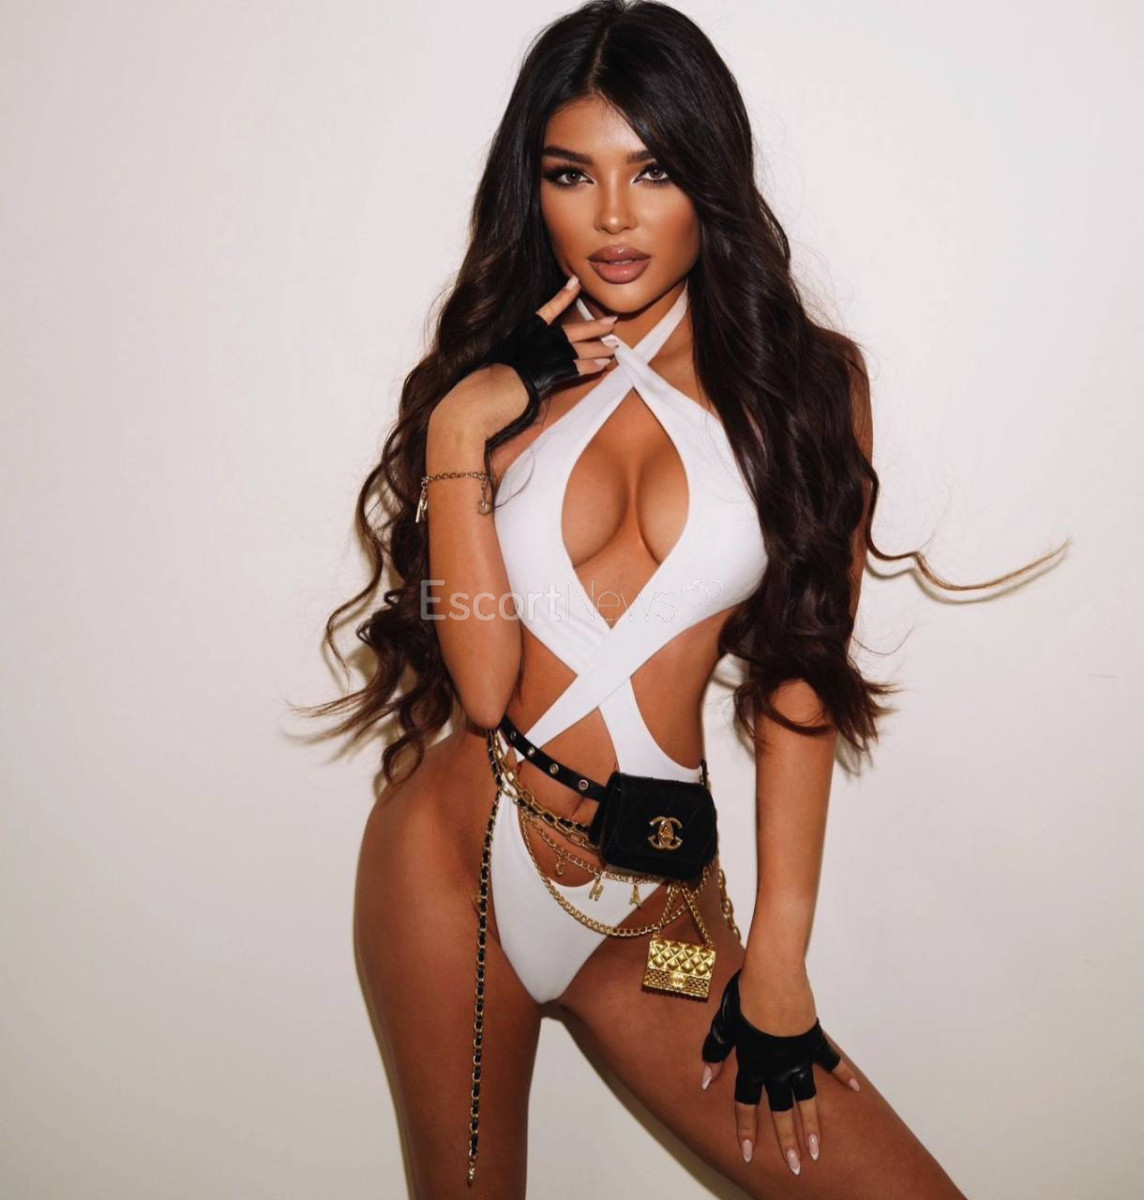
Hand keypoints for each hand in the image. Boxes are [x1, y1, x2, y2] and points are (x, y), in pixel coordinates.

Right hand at [432, 275, 618, 443]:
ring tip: (615, 346)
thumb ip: (513, 366)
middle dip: (592, 326)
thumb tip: (525, 372)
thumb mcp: (495, 373)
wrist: (469, 409)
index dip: (561, 297)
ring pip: (573, 348)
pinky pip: (571, 369)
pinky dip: (589, 367)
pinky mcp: (539, 378)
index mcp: (516, 338)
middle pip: (567, 330)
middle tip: (612, 321)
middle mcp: (527, 344)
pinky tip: (603, 366)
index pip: (543, 312)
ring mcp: (534, 359)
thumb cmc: (476, 396)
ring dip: (597, 347)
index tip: (575, 283)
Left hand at [699, 969, 860, 1174]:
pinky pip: (830, 1062)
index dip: (746, 1129)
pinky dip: (842, 1075)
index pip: (746, 1103)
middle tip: (796, 1166)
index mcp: (752, 1063)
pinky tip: (855, 1089)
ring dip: (812, 1125)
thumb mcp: (723, 1023)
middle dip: (786, 1141)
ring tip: (817, 1149)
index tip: (748, 1154)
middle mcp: (776, 1066)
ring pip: (807, 1098)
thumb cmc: (744, 995)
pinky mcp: (814, 1040)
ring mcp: (798, 1056)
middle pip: (781, 1110)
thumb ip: (715, 1051)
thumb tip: (705, 1078)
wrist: (773, 976)